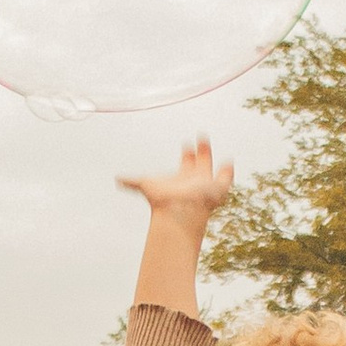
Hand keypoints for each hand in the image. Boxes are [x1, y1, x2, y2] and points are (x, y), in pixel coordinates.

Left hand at [118, 134, 234, 222]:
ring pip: (214, 172)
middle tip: (201, 137)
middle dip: (201, 151)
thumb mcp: (145, 185)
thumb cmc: (163, 200)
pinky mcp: (218, 188)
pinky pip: (225, 179)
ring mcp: (207, 185)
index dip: (187, 153)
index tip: (186, 144)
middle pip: (200, 163)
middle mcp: (195, 180)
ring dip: (216, 163)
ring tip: (221, 156)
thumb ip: (133, 182)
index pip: (186, 162)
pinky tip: (228, 163)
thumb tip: (117, 180)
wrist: (179, 208)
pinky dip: (227, 172)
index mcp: (182, 177)